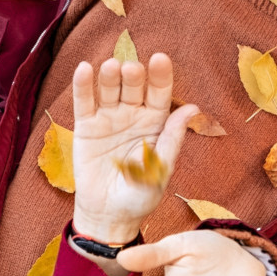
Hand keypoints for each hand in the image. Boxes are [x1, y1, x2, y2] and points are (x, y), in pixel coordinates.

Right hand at [70, 53, 199, 244]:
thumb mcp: (160, 171)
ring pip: (109, 88)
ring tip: (110, 68)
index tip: (160, 59)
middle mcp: (133, 114)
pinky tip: (85, 69)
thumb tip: (192, 108)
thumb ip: (172, 139)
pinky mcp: (86, 126)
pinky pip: (84, 102)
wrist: (109, 216)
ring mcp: (109, 118)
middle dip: (133, 75)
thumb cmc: (140, 197)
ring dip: (110, 75)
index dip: (161, 75)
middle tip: (131, 69)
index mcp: (156, 123)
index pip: (160, 93)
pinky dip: (83, 85)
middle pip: (134, 86)